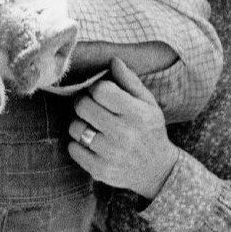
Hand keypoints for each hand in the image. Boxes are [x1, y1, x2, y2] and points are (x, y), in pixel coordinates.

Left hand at [67, 57, 177, 199]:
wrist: (157, 170)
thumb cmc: (149, 129)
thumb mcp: (147, 102)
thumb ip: (129, 80)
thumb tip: (113, 60)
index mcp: (136, 113)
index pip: (100, 90)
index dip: (96, 88)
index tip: (100, 93)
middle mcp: (123, 134)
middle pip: (83, 106)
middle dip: (83, 102)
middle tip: (91, 106)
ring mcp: (110, 154)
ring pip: (75, 128)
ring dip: (79, 123)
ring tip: (91, 125)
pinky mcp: (100, 171)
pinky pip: (73, 149)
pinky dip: (77, 144)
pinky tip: (90, 142)